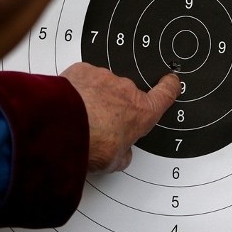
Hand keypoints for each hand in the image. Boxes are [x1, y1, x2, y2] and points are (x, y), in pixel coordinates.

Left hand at [60, 62, 179, 172]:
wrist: (61, 127)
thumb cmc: (90, 144)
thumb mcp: (113, 162)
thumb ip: (123, 153)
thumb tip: (121, 153)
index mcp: (141, 112)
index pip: (165, 94)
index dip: (169, 86)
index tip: (171, 81)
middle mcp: (126, 91)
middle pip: (126, 95)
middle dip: (114, 106)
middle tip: (98, 124)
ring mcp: (105, 77)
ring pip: (103, 86)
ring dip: (94, 98)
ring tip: (79, 117)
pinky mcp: (83, 70)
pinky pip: (84, 78)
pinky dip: (78, 88)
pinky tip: (69, 105)